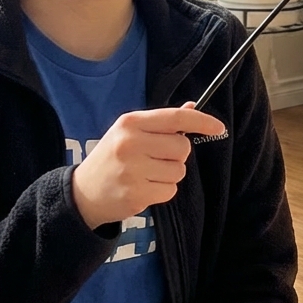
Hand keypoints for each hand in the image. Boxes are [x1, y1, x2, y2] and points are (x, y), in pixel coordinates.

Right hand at [71, 103, 224, 229]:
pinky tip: (143, 188)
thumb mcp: (130, 132)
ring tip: (147, 174)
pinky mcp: (136, 195)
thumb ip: (161, 122)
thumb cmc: (112, 157)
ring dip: (170, 174)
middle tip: (157, 158)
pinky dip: (162, 191)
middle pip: (182, 146)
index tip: (219, 128)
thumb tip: (192, 108)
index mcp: (130, 123)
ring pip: (179, 170)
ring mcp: (132, 170)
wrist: (83, 192)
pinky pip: (170, 190)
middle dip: (178, 154)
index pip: (176, 118)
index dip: (202, 121)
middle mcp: (131, 144)